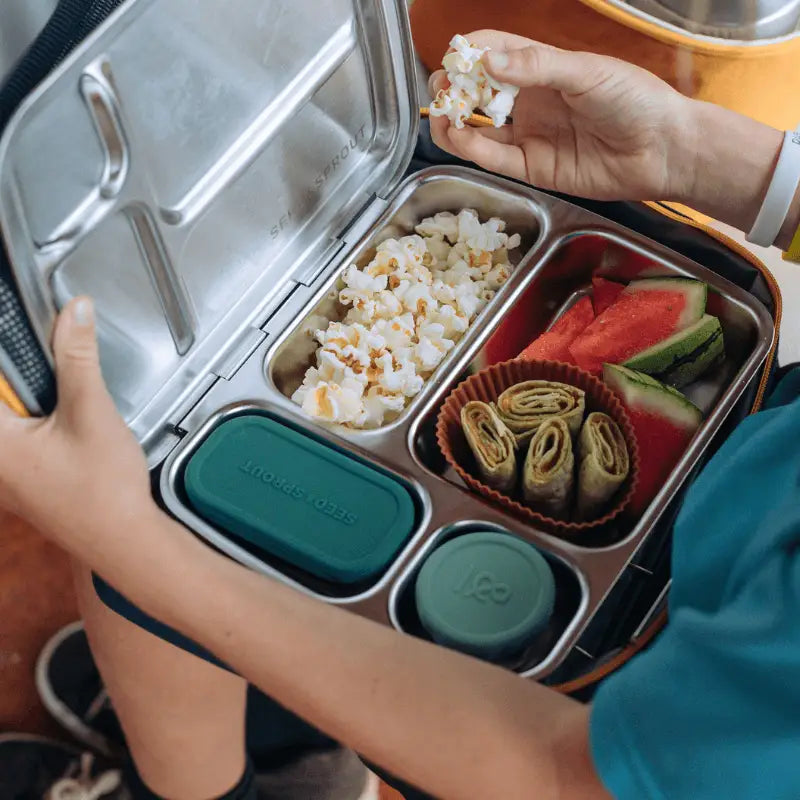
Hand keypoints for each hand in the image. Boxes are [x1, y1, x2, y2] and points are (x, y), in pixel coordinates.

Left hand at [0, 298, 155, 561]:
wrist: (125, 540)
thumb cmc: (104, 491)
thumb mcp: (91, 411)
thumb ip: (77, 357)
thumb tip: (75, 313)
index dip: (16, 354)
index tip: (36, 337)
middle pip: (4, 398)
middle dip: (31, 377)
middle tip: (60, 367)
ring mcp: (4, 473)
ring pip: (14, 417)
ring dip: (38, 398)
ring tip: (72, 404)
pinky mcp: (21, 479)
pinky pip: (20, 438)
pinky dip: (41, 421)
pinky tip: (71, 427)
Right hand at [428, 31, 693, 201]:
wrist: (661, 150)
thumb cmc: (634, 101)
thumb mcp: (586, 72)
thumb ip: (537, 66)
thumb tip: (489, 63)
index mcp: (544, 69)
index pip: (495, 54)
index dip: (470, 54)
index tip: (453, 58)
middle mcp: (531, 101)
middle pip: (479, 93)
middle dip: (454, 89)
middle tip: (440, 90)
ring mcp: (529, 135)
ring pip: (479, 129)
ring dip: (454, 121)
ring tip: (440, 115)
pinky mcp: (532, 168)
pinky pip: (494, 158)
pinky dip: (472, 148)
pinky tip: (458, 136)